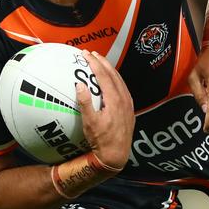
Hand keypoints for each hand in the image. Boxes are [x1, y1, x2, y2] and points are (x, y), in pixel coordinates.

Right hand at [78, 50, 133, 170]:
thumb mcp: (90, 123)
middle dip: (102, 62)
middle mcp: (123, 98)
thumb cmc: (101, 140)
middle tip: (92, 53)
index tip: (85, 54)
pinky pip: (122, 88)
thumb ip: (85, 103)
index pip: (104, 75)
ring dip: (110, 69)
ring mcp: (128, 103)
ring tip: (100, 62)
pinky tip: (110, 79)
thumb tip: (79, 85)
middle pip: (113, 74)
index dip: (95, 63)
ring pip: (119, 80)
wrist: (116, 154)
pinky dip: (115, 79)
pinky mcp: (129, 108)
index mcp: (114, 100)